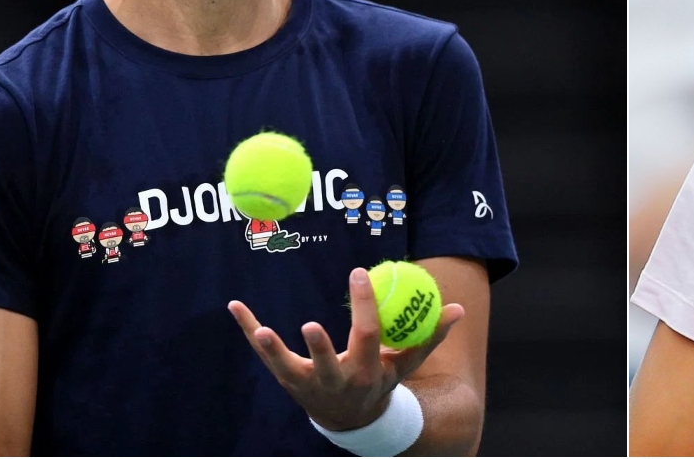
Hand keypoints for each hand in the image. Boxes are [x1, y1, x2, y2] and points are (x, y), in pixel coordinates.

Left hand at [228, 267, 465, 431]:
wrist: (351, 421)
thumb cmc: (381, 382)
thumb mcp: (406, 364)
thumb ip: (430, 336)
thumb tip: (458, 309)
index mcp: (367, 371)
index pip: (366, 336)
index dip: (363, 305)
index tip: (358, 273)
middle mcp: (336, 380)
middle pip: (327, 364)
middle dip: (319, 348)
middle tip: (310, 325)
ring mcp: (307, 383)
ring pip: (287, 366)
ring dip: (272, 348)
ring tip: (261, 328)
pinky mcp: (286, 379)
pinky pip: (265, 354)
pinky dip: (250, 329)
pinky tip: (235, 306)